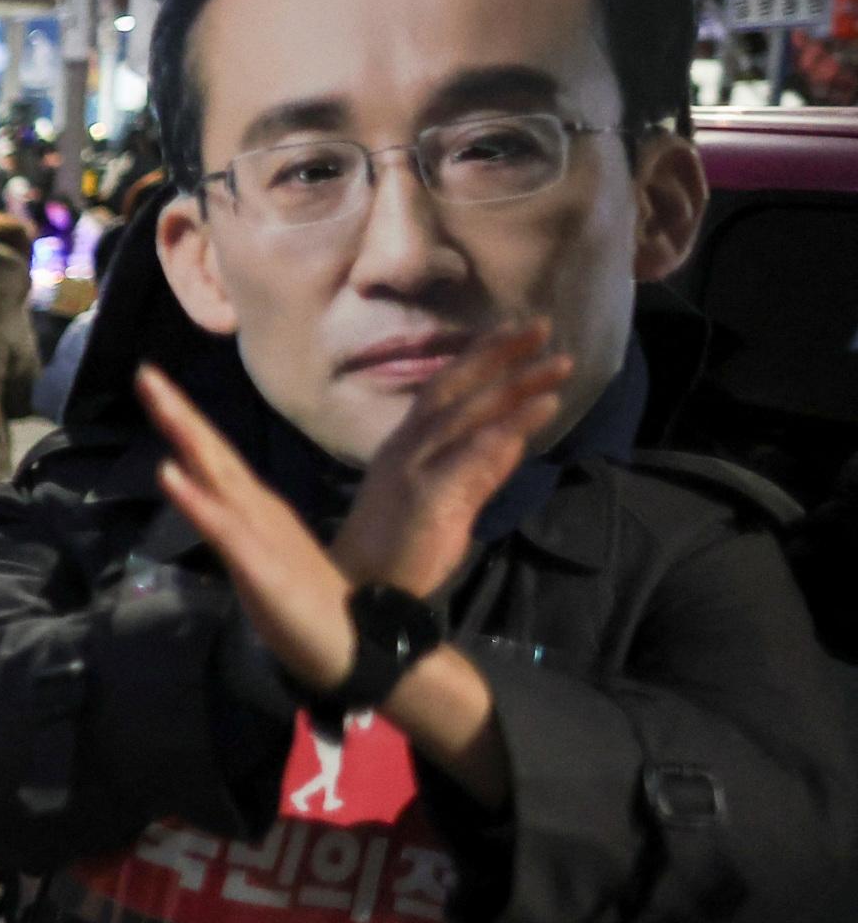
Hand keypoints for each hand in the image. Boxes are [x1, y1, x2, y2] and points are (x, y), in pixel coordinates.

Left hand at [136, 364, 361, 694]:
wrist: (364, 646)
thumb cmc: (313, 607)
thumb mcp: (262, 562)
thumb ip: (238, 531)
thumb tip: (210, 503)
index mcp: (257, 508)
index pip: (214, 457)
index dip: (185, 421)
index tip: (153, 382)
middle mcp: (257, 510)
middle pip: (212, 453)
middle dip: (177, 411)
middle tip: (145, 372)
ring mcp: (259, 533)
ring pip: (216, 475)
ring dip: (184, 435)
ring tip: (156, 396)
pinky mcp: (259, 566)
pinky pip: (222, 527)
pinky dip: (194, 498)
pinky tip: (169, 473)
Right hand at [332, 322, 572, 597]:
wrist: (362, 596)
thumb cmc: (398, 553)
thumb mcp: (446, 503)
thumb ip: (479, 471)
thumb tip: (513, 438)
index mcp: (404, 447)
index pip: (441, 390)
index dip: (478, 359)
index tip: (514, 334)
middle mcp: (405, 447)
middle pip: (453, 388)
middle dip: (498, 354)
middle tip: (542, 326)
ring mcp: (414, 467)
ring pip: (468, 412)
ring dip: (516, 383)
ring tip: (560, 363)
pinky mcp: (428, 493)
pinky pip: (475, 451)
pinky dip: (511, 424)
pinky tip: (543, 406)